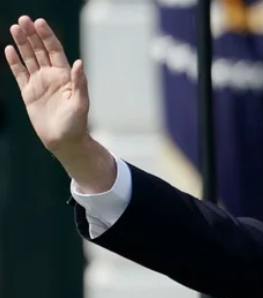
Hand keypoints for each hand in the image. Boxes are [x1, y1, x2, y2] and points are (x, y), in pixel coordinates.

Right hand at [4, 16, 89, 153]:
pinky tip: (9, 49)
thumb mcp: (81, 103)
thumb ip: (80, 82)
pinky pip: (19, 73)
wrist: (64, 141)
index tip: (39, 22)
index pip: (55, 51)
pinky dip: (14, 62)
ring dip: (22, 43)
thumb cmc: (76, 123)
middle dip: (32, 35)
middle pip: (40, 50)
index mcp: (65, 76)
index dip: (47, 36)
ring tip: (14, 28)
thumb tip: (79, 62)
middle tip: (23, 19)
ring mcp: (39, 83)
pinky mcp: (28, 93)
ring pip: (29, 58)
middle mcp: (52, 76)